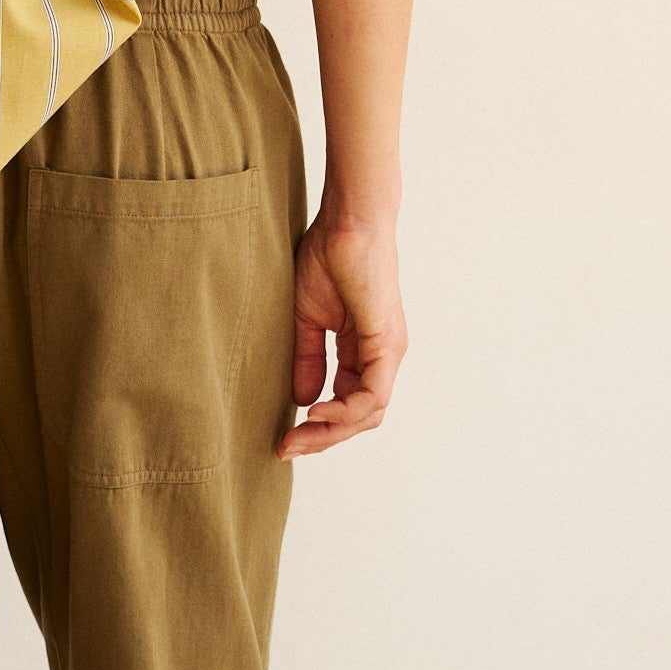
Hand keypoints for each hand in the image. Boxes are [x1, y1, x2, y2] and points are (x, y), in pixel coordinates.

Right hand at [280, 204, 405, 455]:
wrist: (347, 222)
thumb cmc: (328, 258)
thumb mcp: (307, 319)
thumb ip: (307, 359)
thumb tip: (303, 399)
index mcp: (363, 352)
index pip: (347, 405)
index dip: (316, 427)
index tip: (282, 437)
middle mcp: (381, 357)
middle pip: (359, 418)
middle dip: (321, 439)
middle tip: (287, 447)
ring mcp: (388, 352)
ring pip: (368, 414)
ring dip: (331, 431)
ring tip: (298, 435)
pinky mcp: (386, 344)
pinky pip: (372, 394)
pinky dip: (345, 411)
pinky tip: (316, 412)